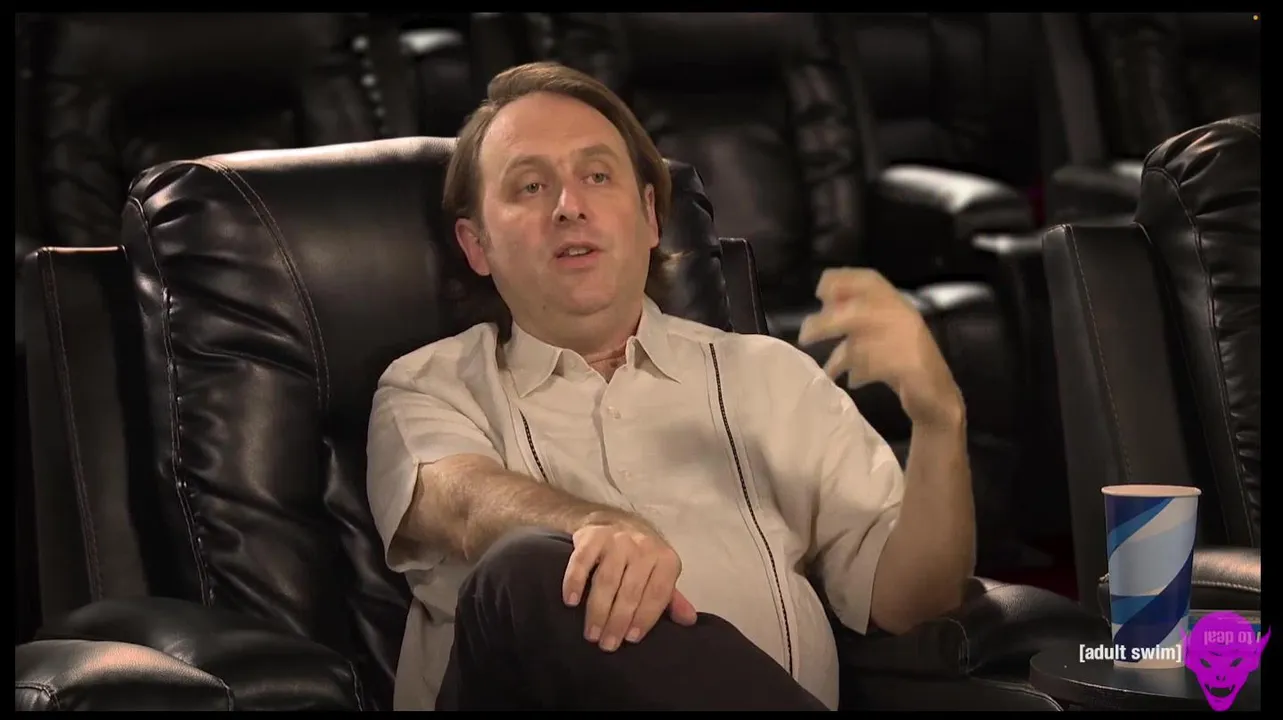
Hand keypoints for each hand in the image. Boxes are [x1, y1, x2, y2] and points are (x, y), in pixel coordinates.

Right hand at [562, 520, 697, 651]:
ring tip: (591, 634)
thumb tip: (689, 621)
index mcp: (665, 560)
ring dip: (598, 610)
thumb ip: (671, 599)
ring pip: (607, 580)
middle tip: (607, 644)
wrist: (613, 521)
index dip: (645, 618)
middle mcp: (643, 547)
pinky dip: (574, 582)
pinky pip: (582, 562)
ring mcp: (617, 540)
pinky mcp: (592, 537)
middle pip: (630, 591)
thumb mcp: (659, 574)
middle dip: (618, 621)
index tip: (631, 639)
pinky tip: (570, 602)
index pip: (657, 594)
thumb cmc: (639, 558)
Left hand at [797, 268, 964, 428]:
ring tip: (829, 369)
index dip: (843, 281)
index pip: (870, 280)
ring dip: (840, 357)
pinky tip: (853, 381)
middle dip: (827, 322)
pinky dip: (859, 374)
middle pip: (857, 312)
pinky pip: (874, 366)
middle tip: (805, 335)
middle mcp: (903, 316)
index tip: (821, 291)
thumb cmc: (902, 362)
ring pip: (862, 342)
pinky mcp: (909, 366)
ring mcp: (908, 341)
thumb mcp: (881, 334)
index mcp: (898, 304)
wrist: (938, 395)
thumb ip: (858, 320)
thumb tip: (823, 308)